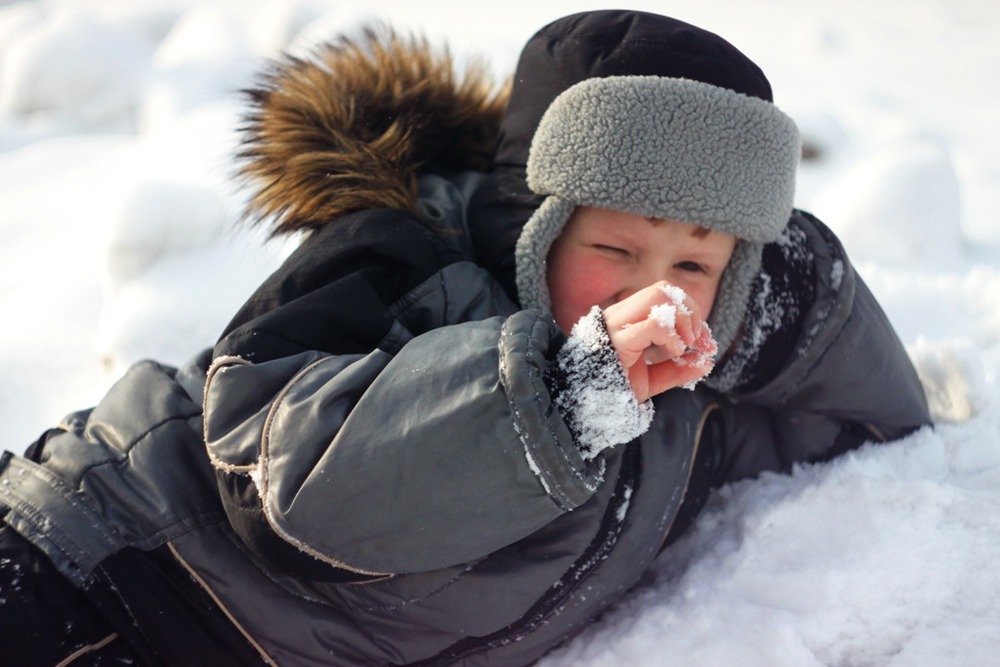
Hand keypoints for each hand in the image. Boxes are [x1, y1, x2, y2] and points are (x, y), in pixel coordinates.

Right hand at [602, 282, 717, 401]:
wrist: (591, 407)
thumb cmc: (616, 389)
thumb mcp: (653, 379)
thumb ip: (678, 370)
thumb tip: (706, 362)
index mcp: (627, 318)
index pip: (664, 293)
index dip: (691, 312)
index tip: (705, 341)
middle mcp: (620, 315)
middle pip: (663, 288)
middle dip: (690, 311)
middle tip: (697, 341)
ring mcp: (616, 324)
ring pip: (658, 295)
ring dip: (683, 319)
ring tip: (686, 345)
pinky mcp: (617, 340)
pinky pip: (653, 324)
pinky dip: (672, 336)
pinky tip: (675, 352)